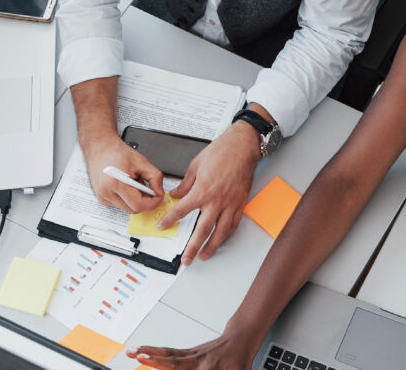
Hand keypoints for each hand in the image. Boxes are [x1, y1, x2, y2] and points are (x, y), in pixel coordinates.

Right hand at [82, 135, 164, 213]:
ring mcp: (103, 197)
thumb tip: (159, 191)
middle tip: (150, 189)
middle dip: (145, 201)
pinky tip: (128, 186)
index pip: (138, 205)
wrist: (100, 147)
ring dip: (136, 200)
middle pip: (133, 209)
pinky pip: (120, 205)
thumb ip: (155, 177)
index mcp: (116, 183)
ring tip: (136, 184)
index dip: (152, 202)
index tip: (158, 196)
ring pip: (128, 208)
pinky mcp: (102, 198)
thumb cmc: (116, 152)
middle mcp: (106, 193)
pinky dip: (128, 199)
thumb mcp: (141, 161)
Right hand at [127, 330, 259, 369]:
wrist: (240, 340)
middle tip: (138, 359)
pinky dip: (154, 351)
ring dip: (148, 352)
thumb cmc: (239, 362)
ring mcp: (192, 355)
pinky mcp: (188, 352)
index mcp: (210, 369)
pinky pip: (169, 352)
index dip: (169, 369)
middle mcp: (198, 361)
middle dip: (154, 361)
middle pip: (173, 363)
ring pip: (167, 354)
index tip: (154, 366)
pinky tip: (141, 351)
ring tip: (131, 352)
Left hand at [160, 121, 259, 264]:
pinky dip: (227, 234)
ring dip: (212, 246)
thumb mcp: (195, 165)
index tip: (163, 226)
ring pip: (220, 231)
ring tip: (204, 255)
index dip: (170, 220)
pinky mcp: (240, 203)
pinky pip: (234, 223)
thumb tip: (176, 194)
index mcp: (203, 190)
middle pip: (203, 230)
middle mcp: (217, 200)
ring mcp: (230, 203)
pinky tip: (221, 239)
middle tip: (186, 258)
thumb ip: (185, 184)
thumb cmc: (221, 152)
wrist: (242, 146)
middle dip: (193, 247)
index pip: (182, 210)